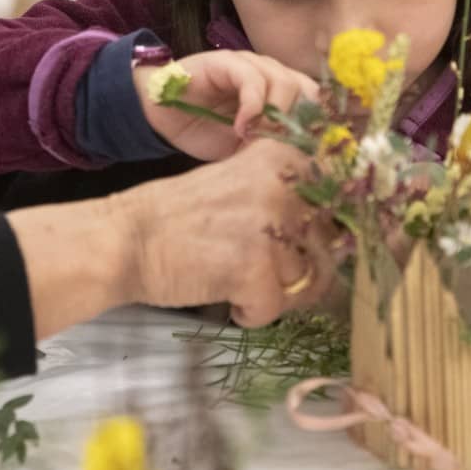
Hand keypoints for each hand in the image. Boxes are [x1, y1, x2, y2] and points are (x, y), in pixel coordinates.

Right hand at [112, 139, 337, 326]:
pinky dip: (250, 311)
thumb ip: (285, 196)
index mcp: (280, 158)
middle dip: (298, 266)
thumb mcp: (240, 183)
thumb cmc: (180, 215)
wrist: (127, 238)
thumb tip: (343, 231)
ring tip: (235, 275)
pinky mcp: (254, 270)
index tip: (303, 238)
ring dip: (274, 290)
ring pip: (305, 282)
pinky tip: (225, 293)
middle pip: (326, 246)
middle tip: (256, 263)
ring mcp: (270, 229)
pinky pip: (274, 309)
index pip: (338, 197)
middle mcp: (281, 186)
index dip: (327, 227)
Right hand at [136, 49, 319, 160]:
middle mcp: (270, 74)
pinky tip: (241, 128)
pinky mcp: (226, 62)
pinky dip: (252, 107)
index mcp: (281, 92)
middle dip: (297, 123)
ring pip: (284, 81)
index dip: (317, 126)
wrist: (162, 114)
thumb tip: (304, 169)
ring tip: (258, 140)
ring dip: (275, 115)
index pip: (317, 102)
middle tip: (281, 150)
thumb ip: (272, 148)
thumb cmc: (205, 130)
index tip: (311, 156)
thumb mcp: (246, 147)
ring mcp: (249, 65)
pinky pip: (252, 80)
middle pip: (306, 90)